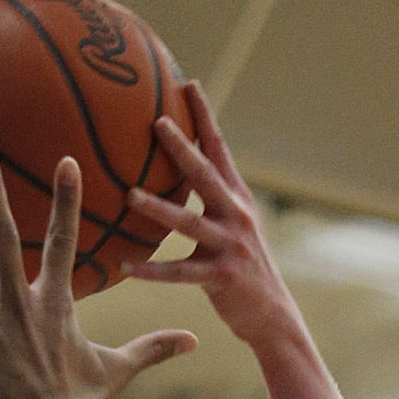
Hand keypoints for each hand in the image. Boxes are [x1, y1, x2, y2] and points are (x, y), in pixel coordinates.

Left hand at [121, 82, 297, 350]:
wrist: (272, 315)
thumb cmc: (243, 269)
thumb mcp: (234, 227)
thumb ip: (212, 201)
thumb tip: (182, 175)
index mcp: (237, 198)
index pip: (220, 148)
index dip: (205, 116)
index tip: (188, 83)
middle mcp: (237, 215)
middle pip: (206, 174)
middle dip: (182, 147)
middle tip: (156, 122)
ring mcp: (231, 246)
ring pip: (189, 222)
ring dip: (158, 208)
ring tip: (129, 195)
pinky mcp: (222, 278)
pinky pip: (180, 273)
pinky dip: (152, 271)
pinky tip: (126, 266)